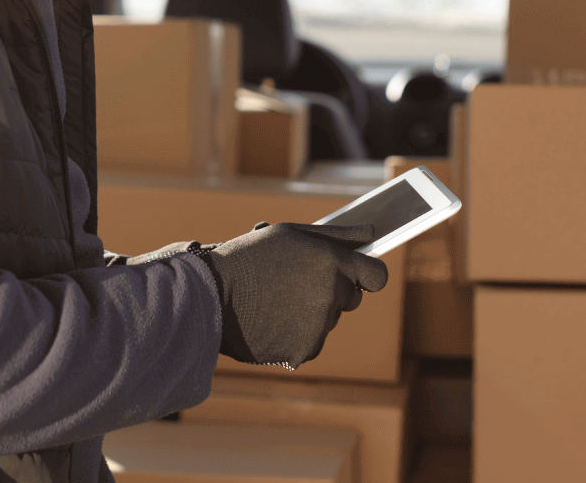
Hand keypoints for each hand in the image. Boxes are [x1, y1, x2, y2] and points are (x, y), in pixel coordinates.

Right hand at [197, 222, 387, 368]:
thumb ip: (336, 236)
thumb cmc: (249, 258)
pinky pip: (311, 342)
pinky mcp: (304, 351)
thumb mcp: (289, 234)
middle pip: (351, 299)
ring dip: (311, 314)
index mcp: (331, 262)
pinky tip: (272, 321)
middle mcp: (330, 295)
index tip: (356, 275)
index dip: (367, 275)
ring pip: (328, 321)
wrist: (209, 296)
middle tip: (295, 284)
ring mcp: (318, 326)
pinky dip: (296, 336)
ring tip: (275, 301)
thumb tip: (372, 234)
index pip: (377, 276)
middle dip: (332, 292)